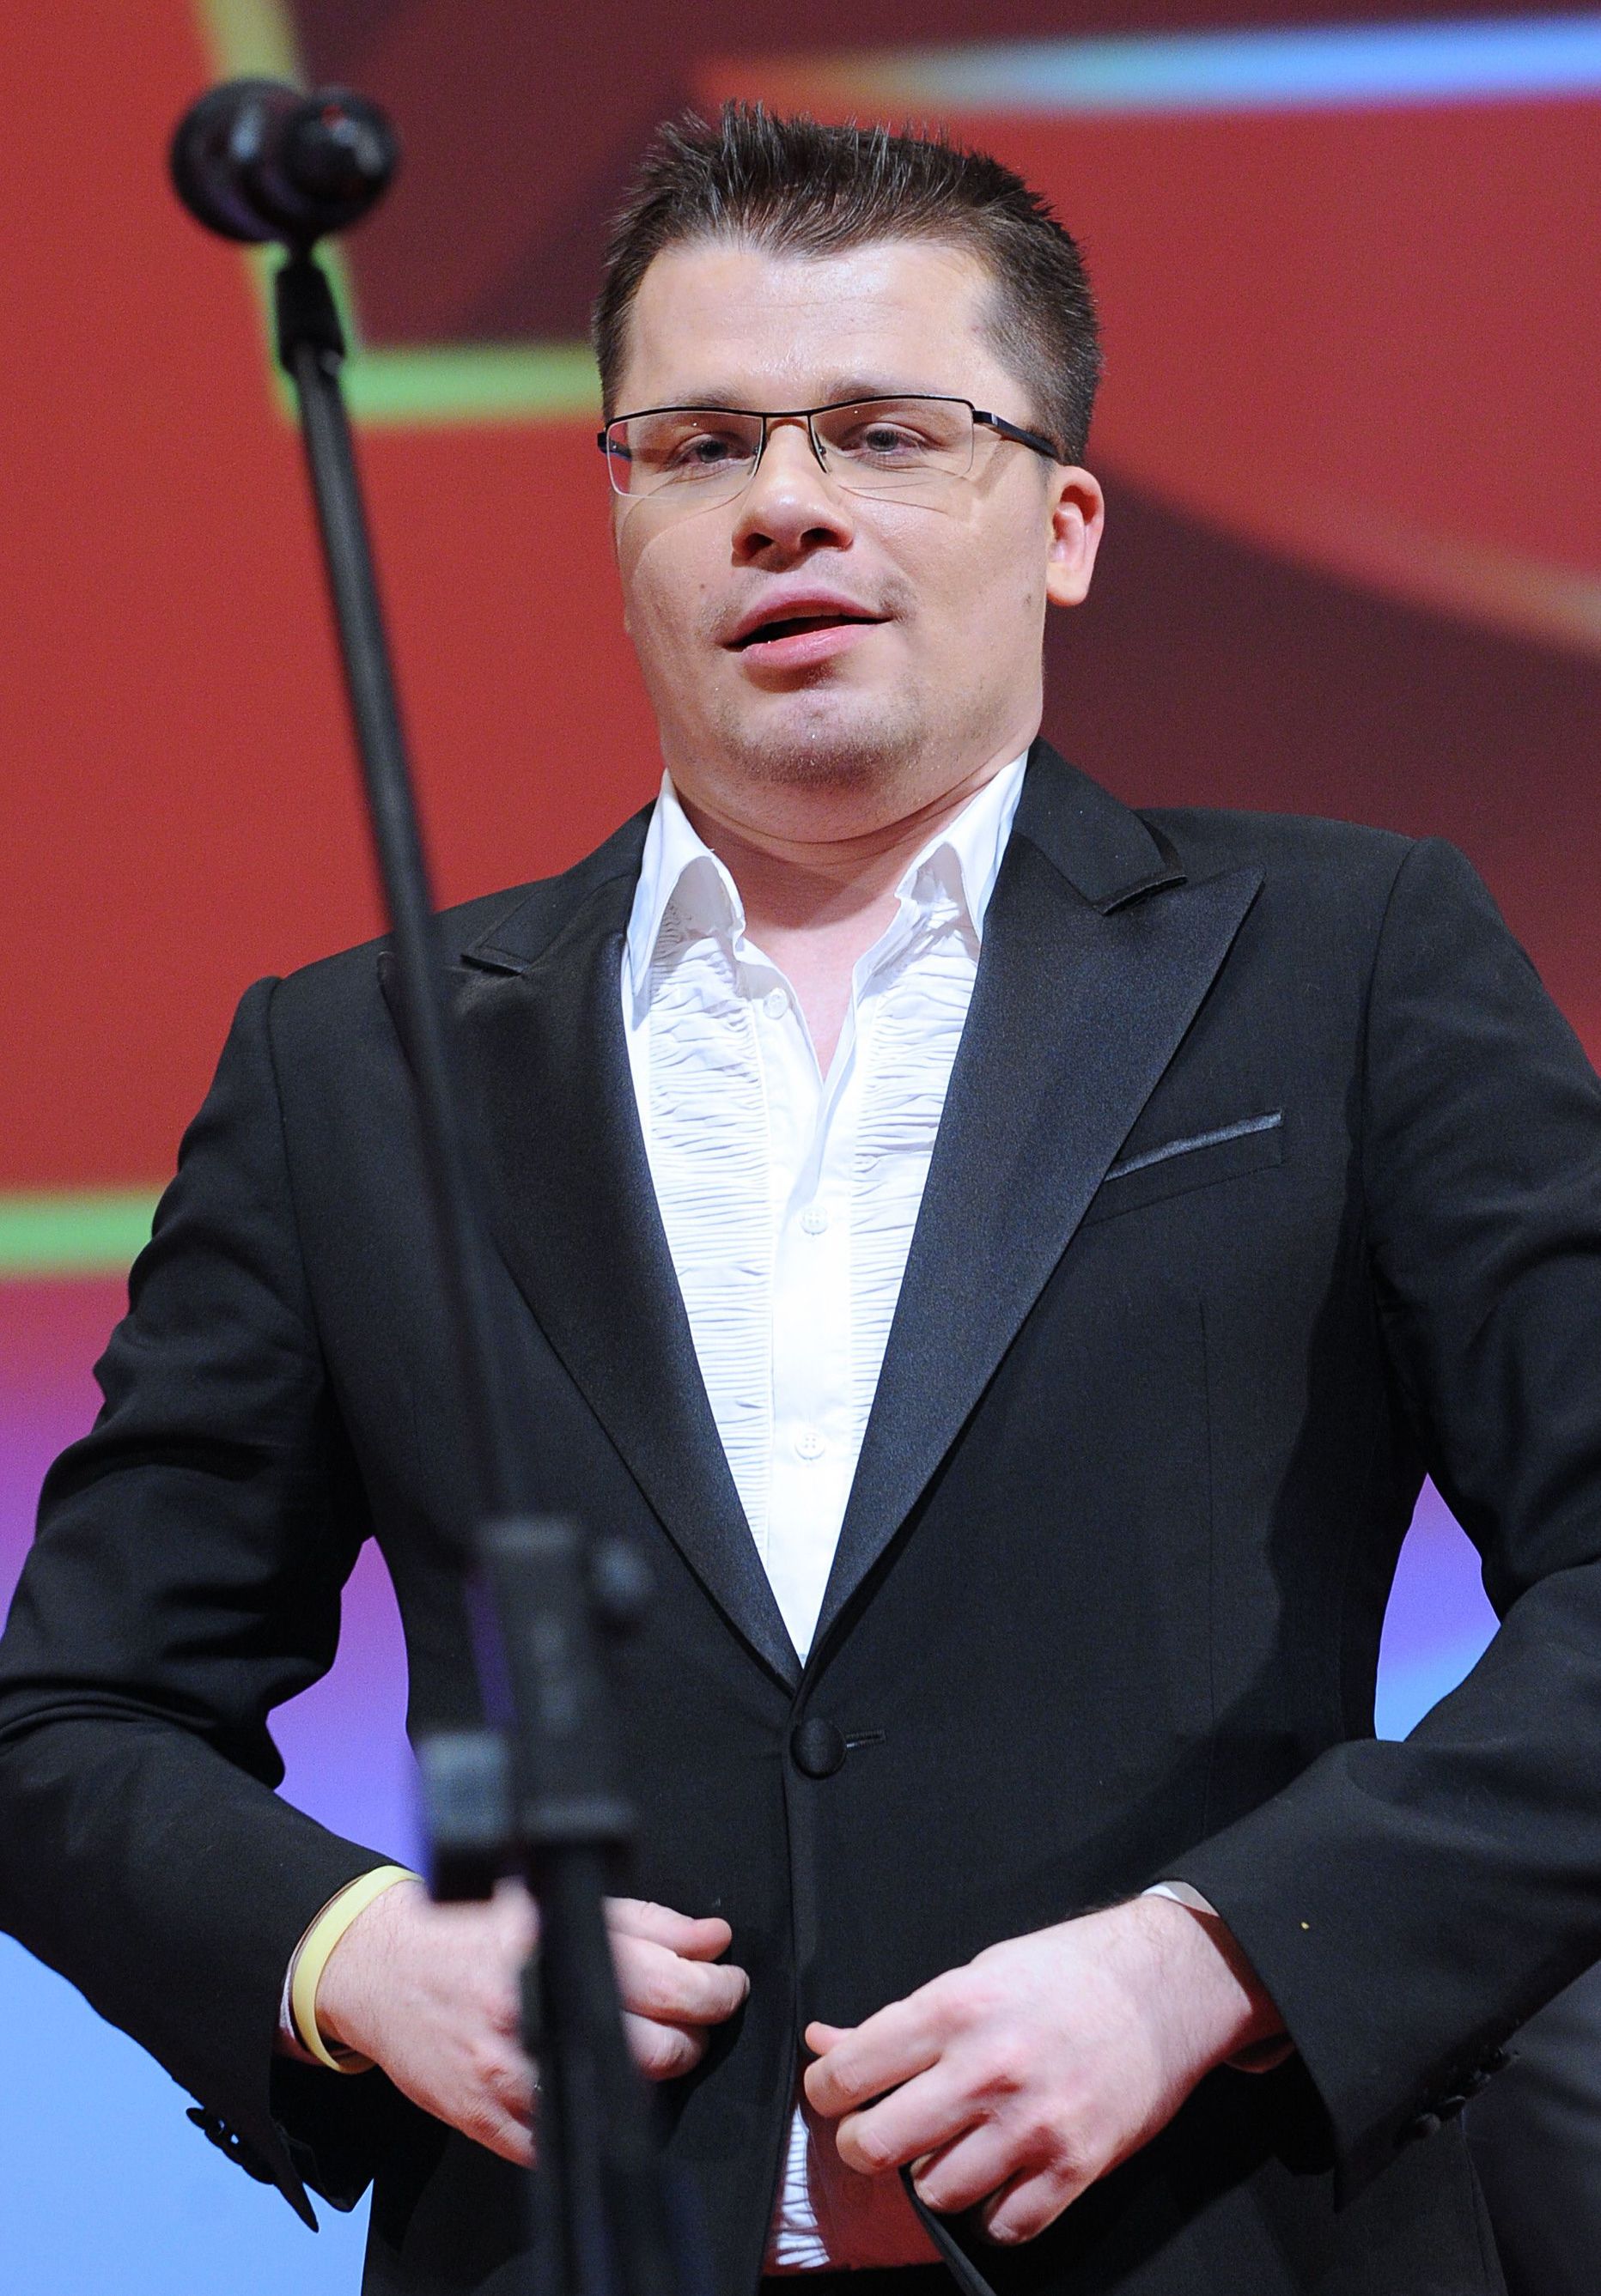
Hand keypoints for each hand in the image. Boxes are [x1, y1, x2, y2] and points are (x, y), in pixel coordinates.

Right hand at [315, 1879, 748, 2163]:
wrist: (384, 1973)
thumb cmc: (475, 1934)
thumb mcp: (555, 1904)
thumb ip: (643, 1923)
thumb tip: (712, 1940)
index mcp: (555, 1948)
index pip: (671, 1984)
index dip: (718, 1989)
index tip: (727, 1984)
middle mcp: (532, 2010)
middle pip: (661, 2051)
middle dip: (694, 2036)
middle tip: (691, 2018)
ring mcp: (510, 2072)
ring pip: (624, 2096)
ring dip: (652, 2075)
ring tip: (646, 2045)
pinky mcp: (490, 2120)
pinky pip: (571, 2136)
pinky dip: (595, 2110)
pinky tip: (591, 2077)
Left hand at [803, 1897, 1280, 2245]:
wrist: (1165, 1986)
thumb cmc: (1063, 1973)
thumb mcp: (973, 1974)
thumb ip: (897, 2020)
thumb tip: (823, 2044)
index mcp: (953, 2008)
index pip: (846, 2075)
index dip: (826, 2093)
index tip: (838, 2095)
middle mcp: (986, 2068)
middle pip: (874, 2148)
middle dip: (864, 2146)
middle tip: (882, 2133)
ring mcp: (1032, 2124)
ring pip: (933, 2193)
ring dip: (933, 2177)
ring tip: (953, 2146)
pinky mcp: (1074, 2167)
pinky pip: (1002, 2226)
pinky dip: (992, 2211)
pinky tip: (1000, 2176)